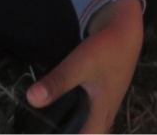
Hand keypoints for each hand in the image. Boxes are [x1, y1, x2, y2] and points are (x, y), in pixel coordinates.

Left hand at [26, 0, 142, 133]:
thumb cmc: (106, 49)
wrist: (125, 31)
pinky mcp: (101, 98)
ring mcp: (104, 107)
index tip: (47, 133)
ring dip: (72, 128)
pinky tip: (60, 112)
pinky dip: (74, 119)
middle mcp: (105, 116)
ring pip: (87, 128)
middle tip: (46, 130)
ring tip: (50, 126)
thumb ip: (58, 81)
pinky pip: (87, 118)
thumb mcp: (80, 64)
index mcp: (101, 115)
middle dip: (68, 133)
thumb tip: (32, 99)